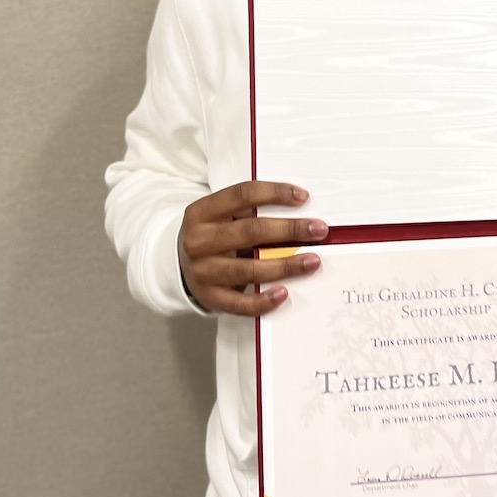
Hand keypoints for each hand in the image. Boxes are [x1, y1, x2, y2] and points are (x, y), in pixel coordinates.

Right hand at [178, 181, 327, 316]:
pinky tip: (284, 293)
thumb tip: (300, 212)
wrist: (178, 264)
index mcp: (201, 212)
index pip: (242, 195)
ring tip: (312, 261)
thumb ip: (250, 211)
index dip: (275, 193)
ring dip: (285, 265)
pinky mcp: (209, 297)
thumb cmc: (212, 235)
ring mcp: (202, 271)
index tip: (303, 197)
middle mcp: (198, 241)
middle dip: (289, 230)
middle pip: (250, 231)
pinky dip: (263, 300)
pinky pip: (239, 303)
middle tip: (318, 230)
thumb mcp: (220, 216)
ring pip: (248, 269)